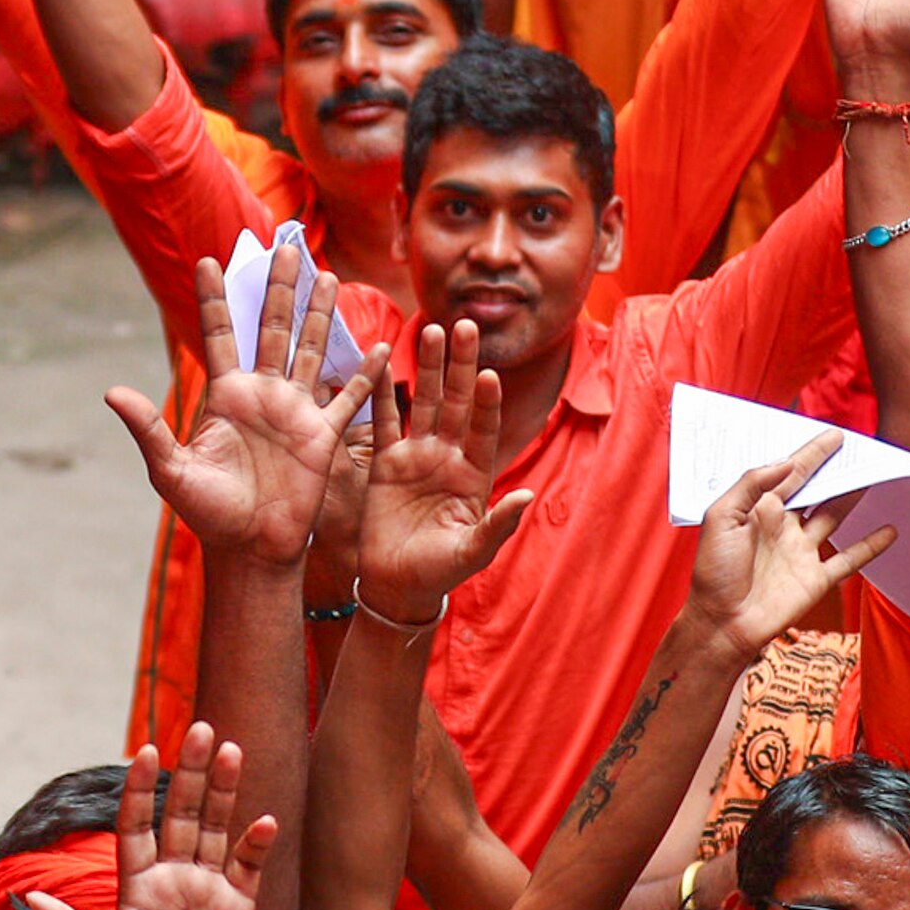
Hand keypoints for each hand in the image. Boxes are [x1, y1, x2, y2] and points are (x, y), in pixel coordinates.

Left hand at [23, 730, 275, 909]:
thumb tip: (32, 899)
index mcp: (139, 889)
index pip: (138, 826)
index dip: (142, 789)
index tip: (147, 751)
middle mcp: (173, 883)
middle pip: (183, 815)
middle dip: (192, 773)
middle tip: (202, 728)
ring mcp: (208, 895)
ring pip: (218, 830)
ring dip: (226, 792)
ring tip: (234, 750)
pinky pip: (250, 869)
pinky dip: (258, 845)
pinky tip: (266, 822)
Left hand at [110, 235, 377, 567]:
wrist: (251, 549)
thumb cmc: (209, 513)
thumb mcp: (170, 470)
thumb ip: (148, 428)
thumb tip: (110, 392)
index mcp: (225, 396)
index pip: (219, 334)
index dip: (214, 299)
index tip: (208, 260)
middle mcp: (262, 395)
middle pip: (271, 328)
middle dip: (278, 288)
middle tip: (284, 246)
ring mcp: (295, 411)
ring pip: (311, 349)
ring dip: (319, 314)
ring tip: (328, 275)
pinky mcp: (323, 435)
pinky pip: (349, 398)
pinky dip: (365, 374)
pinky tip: (380, 347)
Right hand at [354, 321, 530, 614]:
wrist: (397, 585)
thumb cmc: (441, 571)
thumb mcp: (474, 551)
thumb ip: (499, 524)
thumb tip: (527, 496)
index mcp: (474, 475)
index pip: (485, 429)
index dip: (488, 403)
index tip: (491, 373)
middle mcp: (448, 457)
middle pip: (458, 402)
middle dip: (461, 365)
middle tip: (465, 324)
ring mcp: (417, 456)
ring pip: (425, 402)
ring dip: (429, 367)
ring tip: (430, 328)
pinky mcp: (386, 463)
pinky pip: (384, 421)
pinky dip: (381, 392)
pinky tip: (382, 361)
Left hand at [689, 435, 892, 653]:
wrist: (722, 623)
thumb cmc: (713, 572)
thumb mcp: (720, 517)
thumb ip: (750, 485)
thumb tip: (786, 462)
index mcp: (760, 509)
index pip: (791, 473)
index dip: (812, 453)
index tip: (834, 435)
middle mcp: (784, 526)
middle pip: (817, 490)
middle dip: (836, 470)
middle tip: (859, 449)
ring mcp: (802, 551)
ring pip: (835, 516)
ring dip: (853, 497)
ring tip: (874, 475)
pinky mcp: (816, 578)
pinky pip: (849, 558)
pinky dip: (871, 546)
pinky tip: (890, 530)